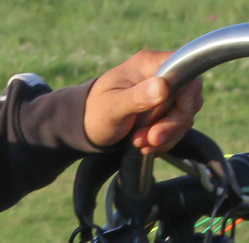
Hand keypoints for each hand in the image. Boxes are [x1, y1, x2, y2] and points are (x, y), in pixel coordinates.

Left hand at [83, 49, 202, 152]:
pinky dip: (163, 142)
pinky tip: (144, 146)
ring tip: (138, 143)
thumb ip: (136, 97)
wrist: (85, 128)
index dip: (186, 94)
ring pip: (184, 116)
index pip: (186, 69)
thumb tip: (162, 88)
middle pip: (189, 97)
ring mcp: (165, 96)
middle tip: (150, 138)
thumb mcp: (112, 106)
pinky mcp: (163, 114)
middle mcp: (162, 77)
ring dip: (165, 136)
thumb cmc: (94, 112)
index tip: (171, 115)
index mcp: (150, 64)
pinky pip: (176, 129)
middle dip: (172, 123)